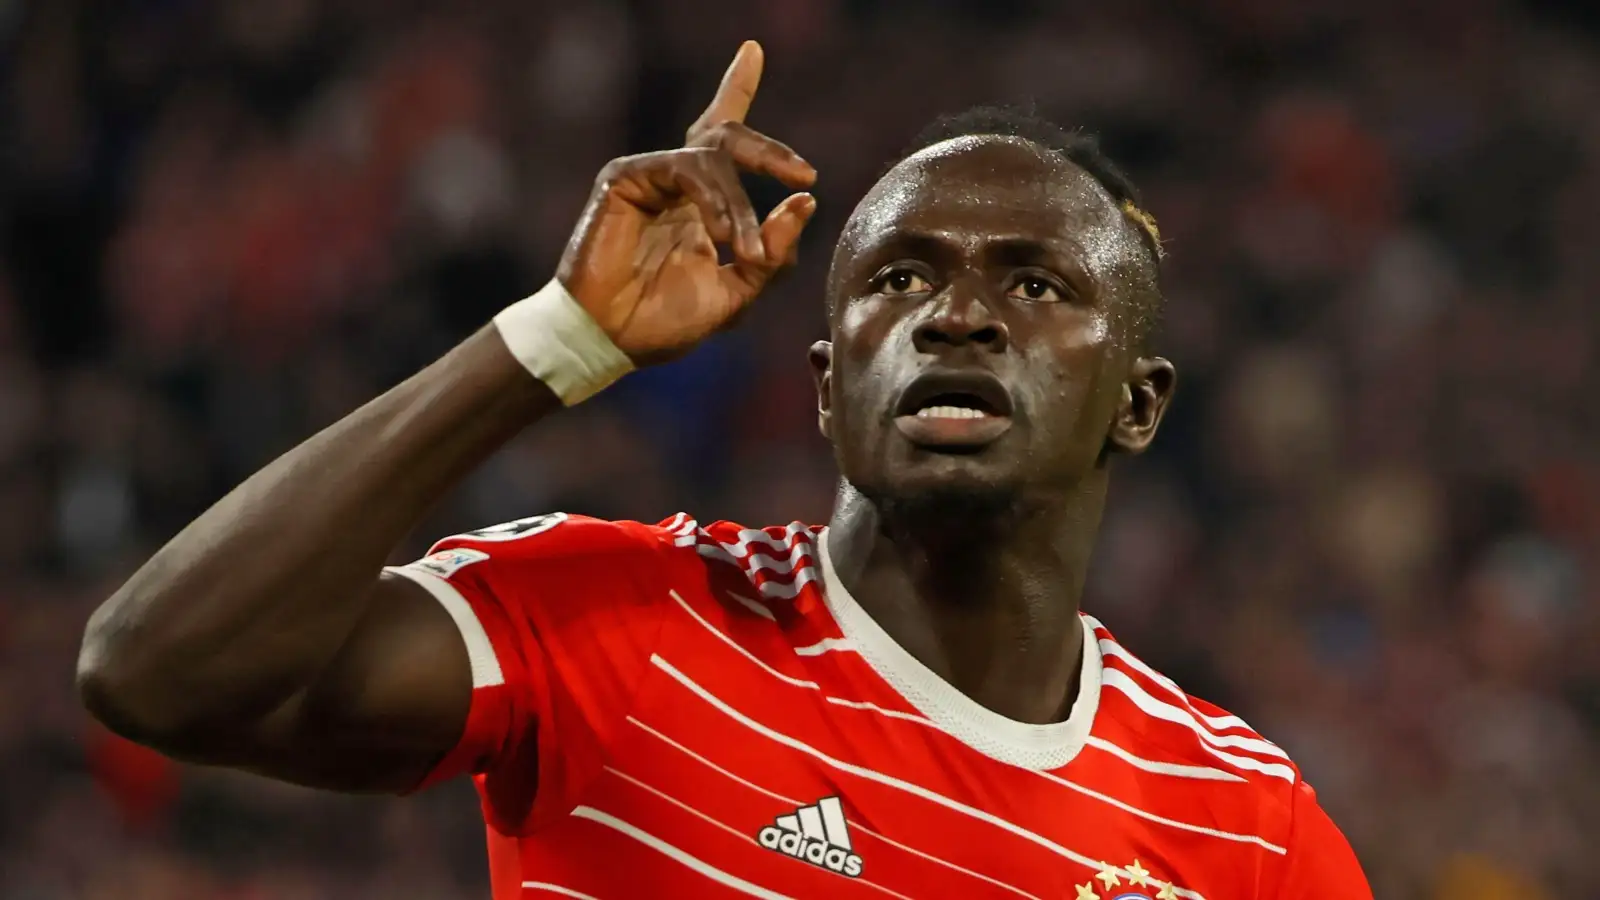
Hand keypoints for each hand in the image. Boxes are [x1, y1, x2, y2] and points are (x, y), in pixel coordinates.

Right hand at [555, 41, 817, 364]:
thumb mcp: (737, 291)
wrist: (612, 340)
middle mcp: (676, 183)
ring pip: (714, 159)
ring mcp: (649, 176)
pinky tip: (720, 236)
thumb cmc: (664, 321)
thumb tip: (806, 202)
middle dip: (771, 151)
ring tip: (745, 248)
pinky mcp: (625, 176)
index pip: (724, 140)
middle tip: (803, 175)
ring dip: (741, 206)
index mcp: (699, 204)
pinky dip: (713, 202)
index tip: (753, 50)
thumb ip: (773, 252)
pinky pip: (686, 170)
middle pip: (727, 135)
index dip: (736, 88)